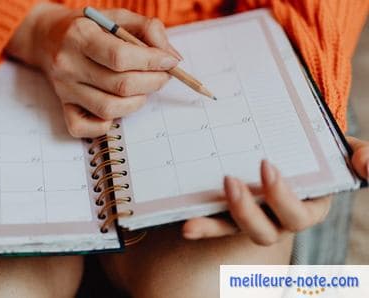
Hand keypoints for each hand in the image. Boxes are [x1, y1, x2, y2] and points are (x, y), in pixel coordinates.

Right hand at [6, 3, 180, 136]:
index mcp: (80, 35)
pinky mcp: (62, 106)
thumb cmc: (88, 27)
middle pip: (120, 85)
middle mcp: (68, 63)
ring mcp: (64, 88)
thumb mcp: (116, 16)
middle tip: (162, 76)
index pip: (121, 57)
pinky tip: (115, 107)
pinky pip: (83, 128)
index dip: (152, 62)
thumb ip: (148, 29)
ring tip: (142, 89)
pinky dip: (105, 125)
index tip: (170, 62)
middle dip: (152, 82)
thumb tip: (172, 59)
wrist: (47, 37)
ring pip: (109, 109)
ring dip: (136, 102)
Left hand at [182, 136, 368, 245]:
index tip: (266, 165)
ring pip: (234, 231)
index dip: (282, 196)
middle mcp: (277, 219)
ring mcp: (251, 218)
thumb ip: (361, 155)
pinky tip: (185, 224)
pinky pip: (213, 224)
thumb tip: (367, 164)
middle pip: (264, 231)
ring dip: (216, 223)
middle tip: (229, 180)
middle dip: (247, 211)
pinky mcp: (227, 213)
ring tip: (193, 217)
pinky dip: (200, 226)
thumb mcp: (342, 149)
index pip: (297, 213)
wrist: (288, 145)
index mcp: (307, 207)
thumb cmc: (317, 150)